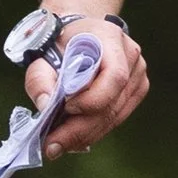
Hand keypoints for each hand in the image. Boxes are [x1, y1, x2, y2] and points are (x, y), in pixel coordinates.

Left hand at [27, 20, 149, 157]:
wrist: (78, 30)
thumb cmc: (58, 43)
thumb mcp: (42, 54)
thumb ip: (39, 78)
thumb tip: (44, 105)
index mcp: (110, 39)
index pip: (114, 77)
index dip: (91, 99)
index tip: (65, 108)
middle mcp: (131, 57)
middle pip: (112, 103)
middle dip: (80, 129)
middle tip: (53, 146)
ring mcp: (138, 75)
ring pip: (115, 115)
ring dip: (86, 134)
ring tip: (59, 145)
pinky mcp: (136, 90)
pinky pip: (117, 116)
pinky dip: (95, 129)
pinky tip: (74, 138)